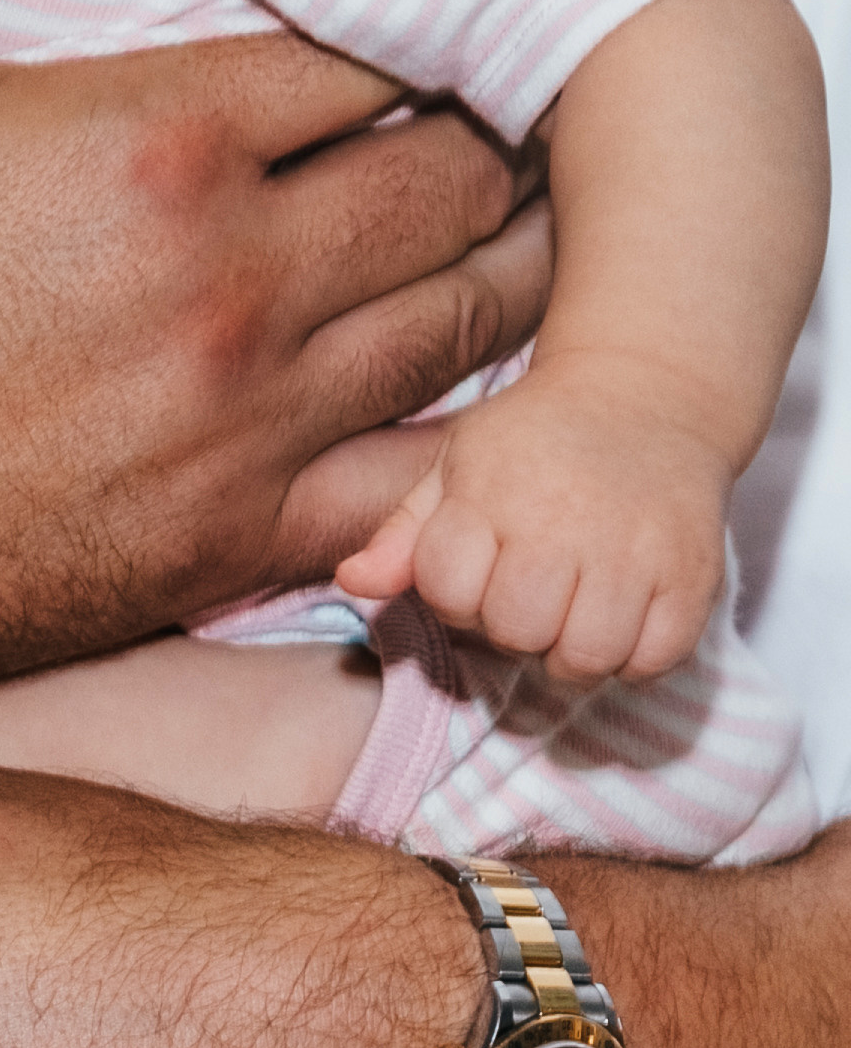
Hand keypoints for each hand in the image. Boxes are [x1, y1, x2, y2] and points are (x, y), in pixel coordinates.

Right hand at [0, 0, 552, 733]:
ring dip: (501, 272)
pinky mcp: (223, 551)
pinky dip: (461, 439)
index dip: (409, 24)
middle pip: (457, 183)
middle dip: (486, 137)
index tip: (405, 23)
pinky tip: (456, 404)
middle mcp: (234, 294)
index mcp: (158, 145)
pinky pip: (414, 489)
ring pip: (464, 331)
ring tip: (507, 231)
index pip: (374, 49)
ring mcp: (243, 436)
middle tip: (487, 118)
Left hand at [336, 361, 728, 684]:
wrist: (651, 390)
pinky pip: (653, 658)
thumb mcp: (457, 467)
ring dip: (577, 649)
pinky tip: (626, 614)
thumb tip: (354, 580)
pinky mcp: (693, 571)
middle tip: (537, 588)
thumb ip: (402, 534)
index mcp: (495, 493)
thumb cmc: (536, 442)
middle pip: (518, 632)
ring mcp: (636, 547)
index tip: (484, 564)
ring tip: (580, 606)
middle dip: (517, 627)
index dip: (459, 594)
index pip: (449, 592)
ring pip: (587, 656)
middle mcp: (566, 519)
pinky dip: (637, 654)